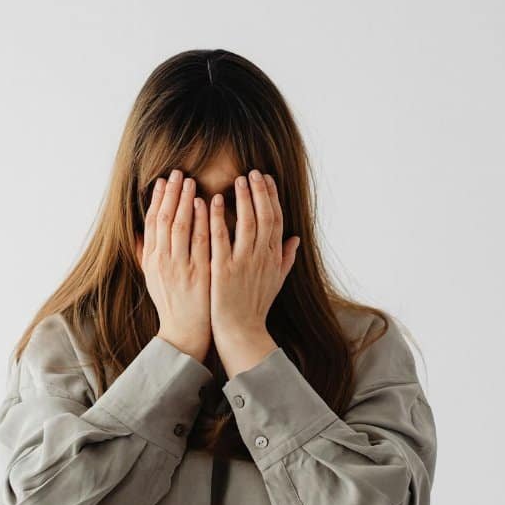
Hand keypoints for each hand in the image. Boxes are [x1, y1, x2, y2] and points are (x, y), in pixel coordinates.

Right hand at [136, 169, 211, 361]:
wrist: (184, 332)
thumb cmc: (171, 302)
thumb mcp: (152, 277)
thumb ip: (145, 253)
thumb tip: (138, 232)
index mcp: (151, 260)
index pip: (152, 222)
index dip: (157, 199)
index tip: (163, 180)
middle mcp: (163, 261)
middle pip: (164, 220)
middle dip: (171, 194)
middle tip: (177, 173)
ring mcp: (181, 267)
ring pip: (180, 227)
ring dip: (185, 201)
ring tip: (190, 181)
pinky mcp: (199, 274)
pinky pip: (200, 241)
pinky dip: (201, 220)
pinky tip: (206, 204)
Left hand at [208, 168, 300, 373]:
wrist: (241, 332)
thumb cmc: (256, 307)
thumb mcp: (276, 281)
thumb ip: (286, 258)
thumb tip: (295, 239)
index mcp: (274, 257)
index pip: (276, 219)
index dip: (271, 196)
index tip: (265, 178)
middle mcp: (262, 257)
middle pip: (264, 216)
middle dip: (259, 191)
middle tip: (251, 172)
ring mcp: (243, 262)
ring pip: (246, 223)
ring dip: (243, 199)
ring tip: (237, 180)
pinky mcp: (223, 270)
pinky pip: (219, 238)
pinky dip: (215, 218)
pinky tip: (209, 201)